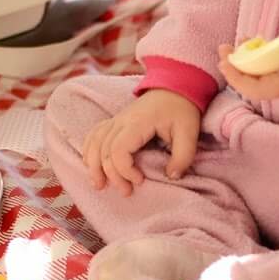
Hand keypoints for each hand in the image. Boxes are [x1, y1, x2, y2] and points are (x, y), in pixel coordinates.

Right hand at [79, 88, 200, 196]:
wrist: (175, 87)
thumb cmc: (181, 110)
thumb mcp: (189, 132)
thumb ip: (183, 157)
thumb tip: (171, 177)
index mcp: (137, 123)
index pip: (118, 150)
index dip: (124, 170)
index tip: (141, 180)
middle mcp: (120, 121)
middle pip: (103, 151)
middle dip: (111, 175)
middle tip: (127, 191)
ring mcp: (115, 120)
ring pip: (94, 143)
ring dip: (93, 166)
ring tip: (100, 185)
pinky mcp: (114, 122)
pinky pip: (93, 136)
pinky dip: (89, 151)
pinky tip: (91, 165)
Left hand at [217, 17, 278, 101]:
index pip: (258, 88)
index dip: (239, 79)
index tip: (225, 63)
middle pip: (252, 82)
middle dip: (235, 68)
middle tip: (223, 49)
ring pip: (257, 74)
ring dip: (243, 61)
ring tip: (231, 44)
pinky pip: (265, 66)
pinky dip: (255, 55)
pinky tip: (251, 41)